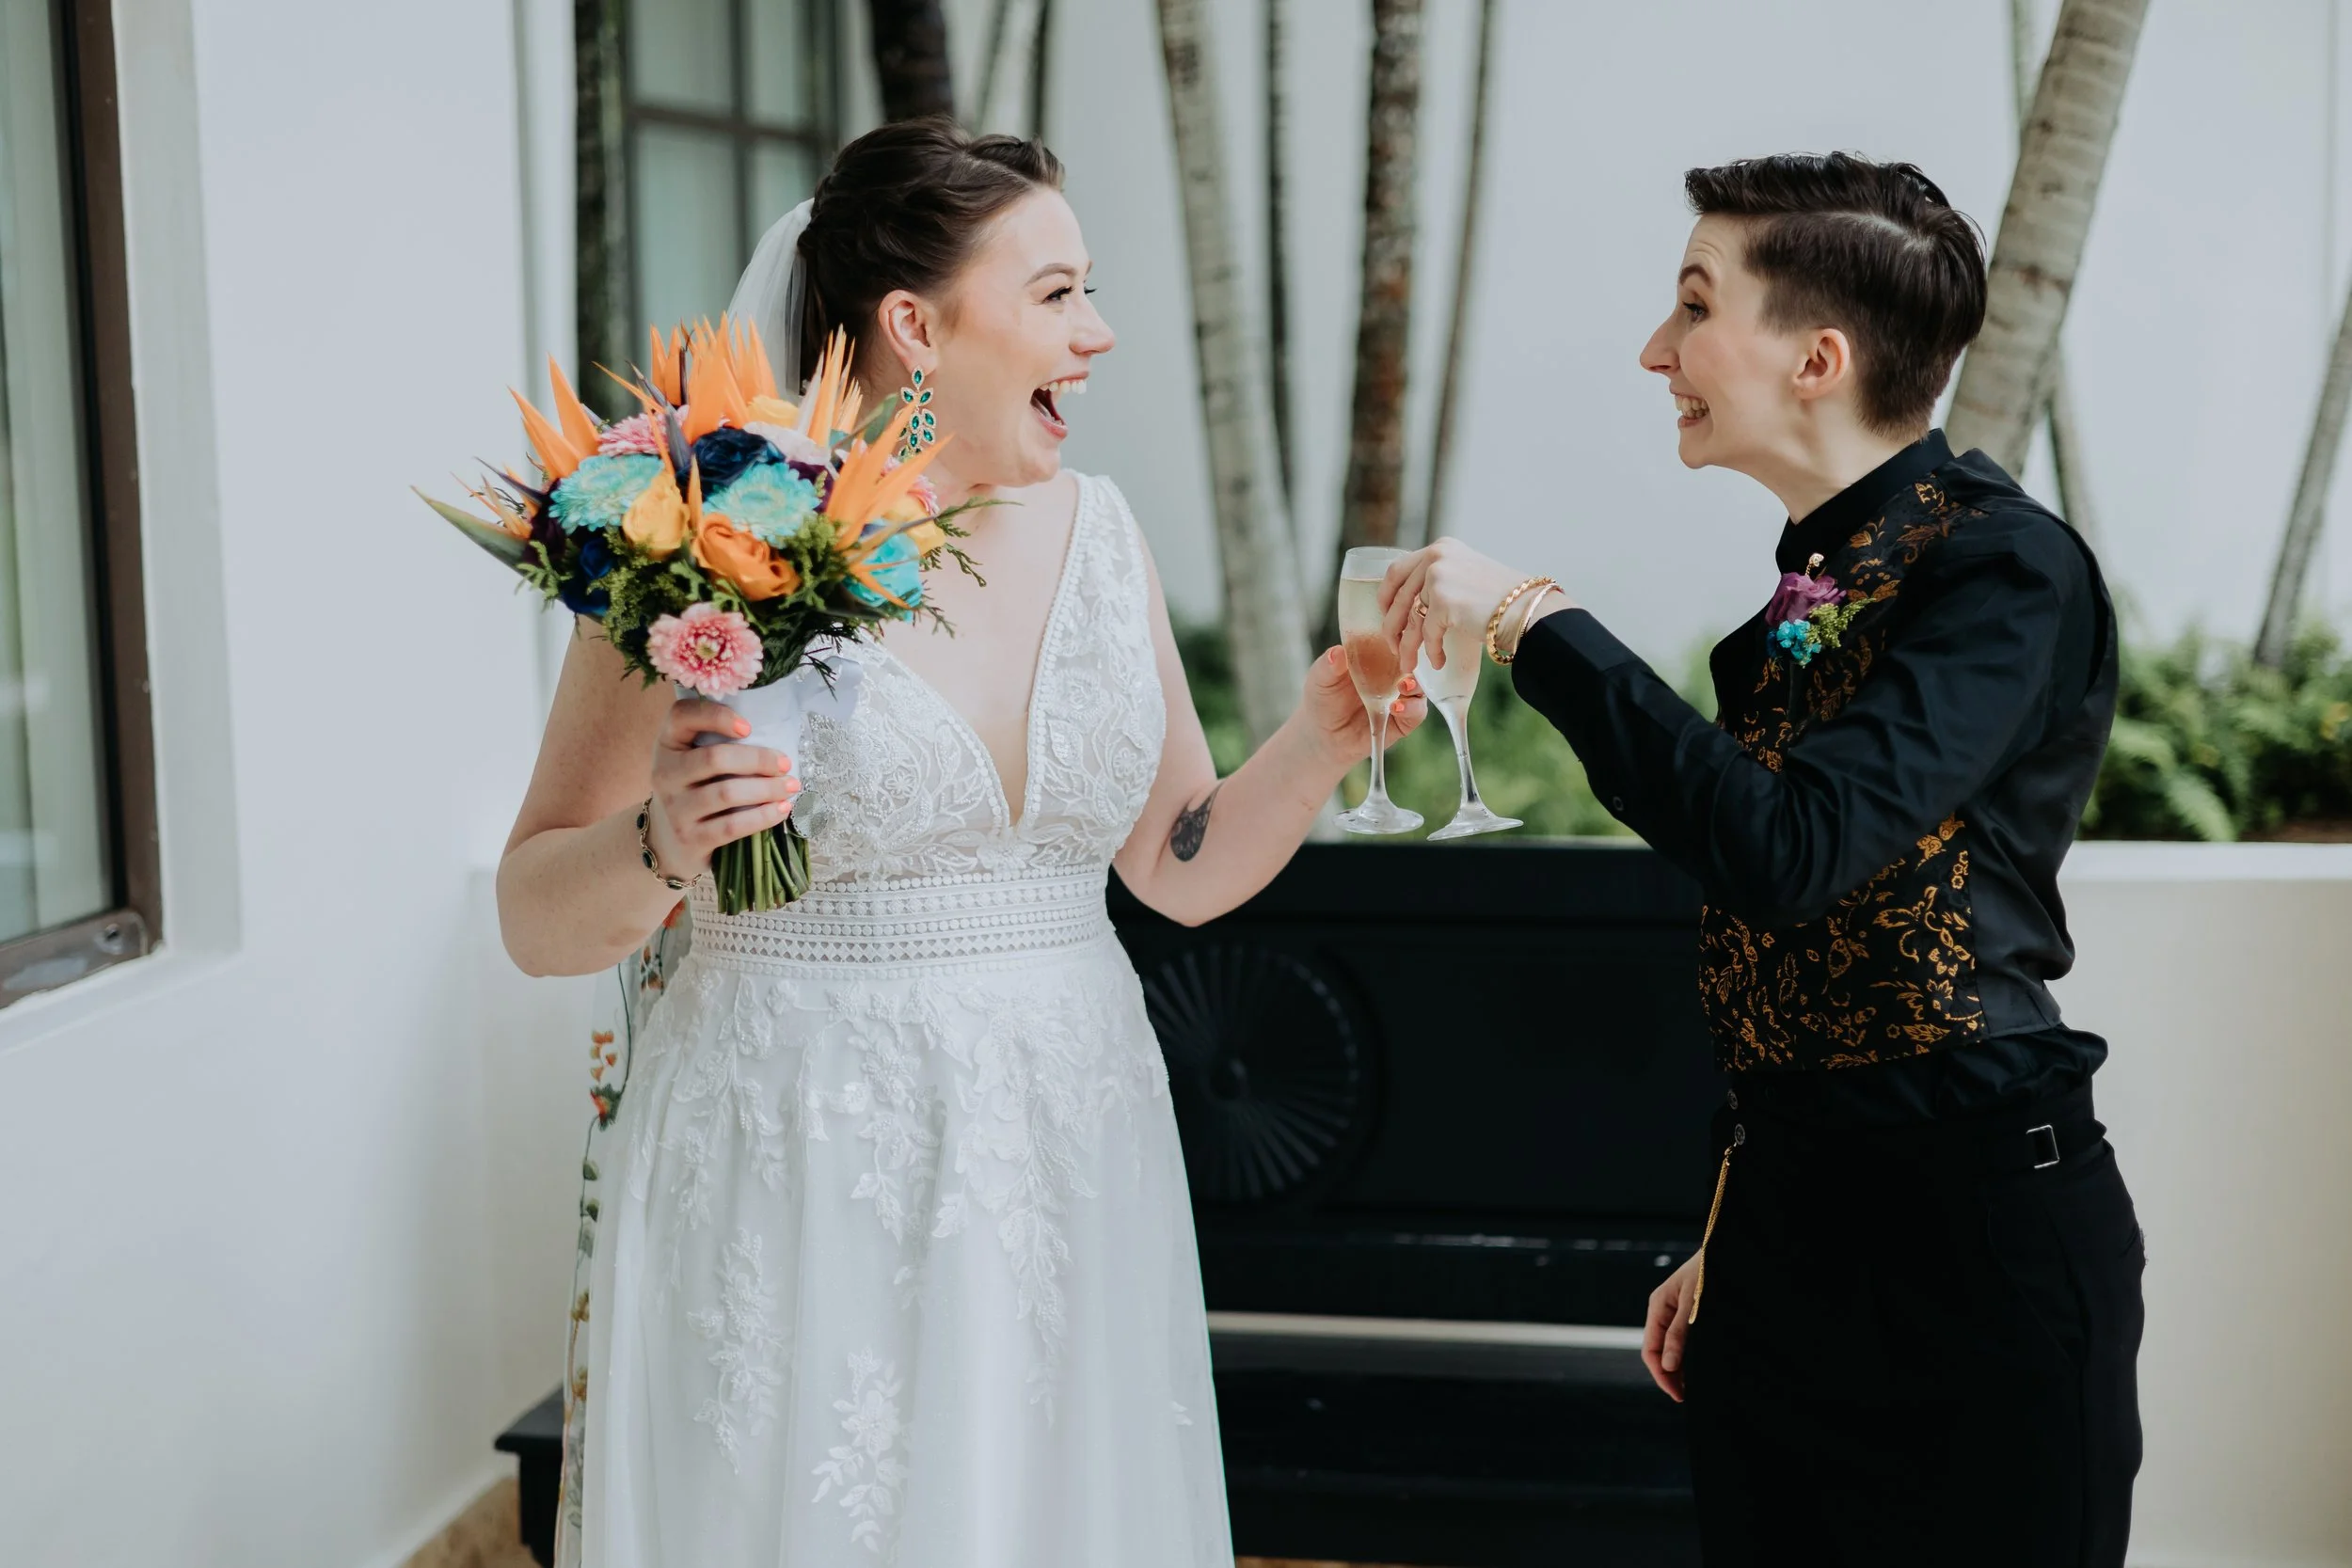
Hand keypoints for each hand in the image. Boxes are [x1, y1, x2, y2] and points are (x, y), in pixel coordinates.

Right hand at [644, 698, 801, 877]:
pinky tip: (781, 810)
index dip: (716, 716)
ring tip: (791, 787)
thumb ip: (716, 741)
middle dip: (758, 759)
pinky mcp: (690, 838)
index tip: (749, 727)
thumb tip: (775, 730)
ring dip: (767, 789)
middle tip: (785, 764)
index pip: (681, 715)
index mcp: (667, 744)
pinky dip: (762, 816)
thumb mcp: (692, 759)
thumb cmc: (693, 789)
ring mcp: (675, 809)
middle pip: (714, 758)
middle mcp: (664, 773)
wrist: (668, 841)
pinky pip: (732, 826)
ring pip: (727, 793)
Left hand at [1299, 645, 1426, 772]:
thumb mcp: (1320, 679)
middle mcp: (1392, 675)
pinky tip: (1395, 708)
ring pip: (1419, 687)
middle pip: (1412, 663)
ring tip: (1403, 687)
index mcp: (1375, 657)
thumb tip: (1337, 652)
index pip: (1393, 642)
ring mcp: (1399, 697)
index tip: (1398, 636)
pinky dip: (1411, 709)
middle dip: (1413, 662)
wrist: (1323, 734)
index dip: (1399, 638)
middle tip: (1405, 665)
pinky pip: (1416, 713)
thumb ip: (1328, 666)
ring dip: (1415, 686)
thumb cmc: (1323, 698)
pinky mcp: (1403, 720)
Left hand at [1377, 537, 1574, 674]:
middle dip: (1391, 625)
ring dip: (1407, 646)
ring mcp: (1438, 577)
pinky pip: (1427, 634)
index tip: (1384, 614)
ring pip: (1410, 618)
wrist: (1529, 607)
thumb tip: (1414, 605)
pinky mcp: (1444, 601)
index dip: (1386, 595)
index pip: (1398, 569)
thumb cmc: (1505, 599)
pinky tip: (1437, 662)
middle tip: (1392, 646)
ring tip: (1409, 664)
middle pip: (1398, 596)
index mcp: (1441, 548)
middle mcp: (1436, 557)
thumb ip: (1442, 580)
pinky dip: (1431, 652)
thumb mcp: (1468, 575)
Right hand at [1641, 1252, 1699, 1401]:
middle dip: (1668, 1375)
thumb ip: (1678, 1334)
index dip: (1661, 1375)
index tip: (1677, 1394)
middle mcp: (1662, 1310)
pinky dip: (1685, 1356)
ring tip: (1691, 1387)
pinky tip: (1695, 1367)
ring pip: (1669, 1347)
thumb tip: (1666, 1365)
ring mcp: (1674, 1311)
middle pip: (1657, 1351)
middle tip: (1685, 1396)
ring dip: (1676, 1368)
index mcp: (1657, 1307)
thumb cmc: (1709, 1272)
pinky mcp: (1688, 1312)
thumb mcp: (1693, 1304)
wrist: (1725, 1251)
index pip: (1650, 1350)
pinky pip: (1680, 1339)